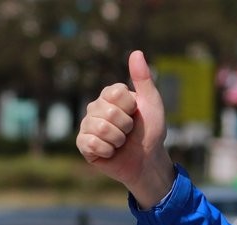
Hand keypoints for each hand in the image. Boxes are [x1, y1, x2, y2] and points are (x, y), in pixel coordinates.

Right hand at [76, 50, 174, 207]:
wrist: (147, 160)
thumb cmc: (151, 131)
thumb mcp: (152, 103)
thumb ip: (144, 79)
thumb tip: (137, 52)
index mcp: (110, 95)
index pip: (115, 93)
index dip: (130, 108)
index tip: (135, 114)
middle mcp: (95, 107)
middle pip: (108, 112)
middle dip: (125, 126)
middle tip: (129, 132)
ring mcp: (88, 125)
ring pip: (100, 128)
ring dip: (118, 140)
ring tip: (121, 143)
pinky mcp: (83, 144)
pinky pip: (91, 143)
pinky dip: (107, 151)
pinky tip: (111, 152)